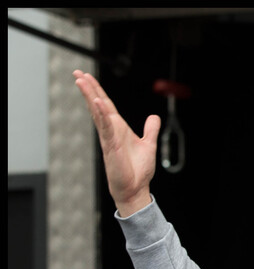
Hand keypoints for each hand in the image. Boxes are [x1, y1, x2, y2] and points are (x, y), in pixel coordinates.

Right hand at [73, 70, 160, 216]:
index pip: (106, 105)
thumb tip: (154, 117)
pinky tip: (98, 103)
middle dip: (88, 89)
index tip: (87, 77)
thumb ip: (151, 130)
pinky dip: (102, 115)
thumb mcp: (149, 145)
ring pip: (98, 113)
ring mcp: (109, 138)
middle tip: (77, 72)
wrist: (136, 188)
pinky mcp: (111, 147)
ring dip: (90, 96)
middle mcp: (111, 131)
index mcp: (118, 128)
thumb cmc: (138, 170)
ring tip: (81, 81)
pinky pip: (106, 128)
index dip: (98, 90)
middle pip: (98, 105)